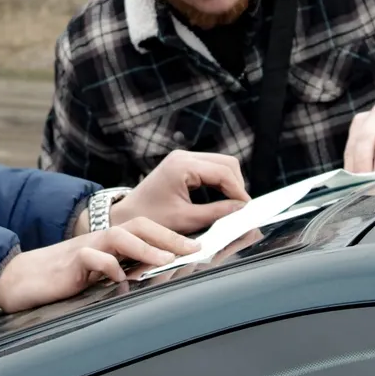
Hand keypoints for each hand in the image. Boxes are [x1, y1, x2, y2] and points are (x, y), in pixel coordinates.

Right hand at [0, 217, 199, 312]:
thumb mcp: (96, 274)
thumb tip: (154, 277)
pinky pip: (90, 259)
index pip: (144, 229)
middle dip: (167, 235)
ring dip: (144, 246)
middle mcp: (99, 240)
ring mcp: (84, 249)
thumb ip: (120, 271)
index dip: (170, 235)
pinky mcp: (68, 264)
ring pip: (118, 237)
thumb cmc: (59, 279)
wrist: (20, 279)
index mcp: (108, 242)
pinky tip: (119, 278)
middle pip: (137, 225)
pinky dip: (107, 266)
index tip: (197, 246)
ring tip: (165, 258)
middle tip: (193, 248)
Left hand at [111, 149, 250, 234]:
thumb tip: (242, 211)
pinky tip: (222, 199)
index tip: (249, 210)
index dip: (240, 191)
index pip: (224, 172)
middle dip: (237, 185)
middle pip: (226, 163)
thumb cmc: (150, 218)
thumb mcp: (186, 219)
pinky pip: (210, 168)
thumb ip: (216, 213)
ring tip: (234, 206)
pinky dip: (220, 182)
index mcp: (182, 165)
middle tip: (242, 209)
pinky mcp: (182, 164)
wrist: (125, 217)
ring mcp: (182, 157)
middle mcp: (183, 156)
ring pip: (220, 164)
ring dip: (229, 183)